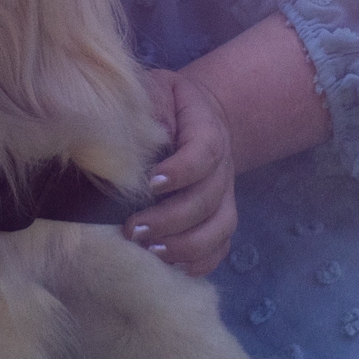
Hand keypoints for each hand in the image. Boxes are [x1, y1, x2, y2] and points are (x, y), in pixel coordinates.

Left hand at [125, 68, 238, 274]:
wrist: (196, 116)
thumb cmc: (165, 104)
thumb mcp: (157, 91)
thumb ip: (151, 106)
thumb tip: (140, 136)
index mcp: (208, 131)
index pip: (204, 154)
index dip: (181, 171)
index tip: (150, 183)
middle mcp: (222, 168)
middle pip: (208, 199)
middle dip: (171, 219)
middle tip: (133, 230)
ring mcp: (224, 196)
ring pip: (220, 228)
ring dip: (186, 246)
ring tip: (151, 252)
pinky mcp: (219, 218)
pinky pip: (220, 247)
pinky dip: (200, 263)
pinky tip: (171, 268)